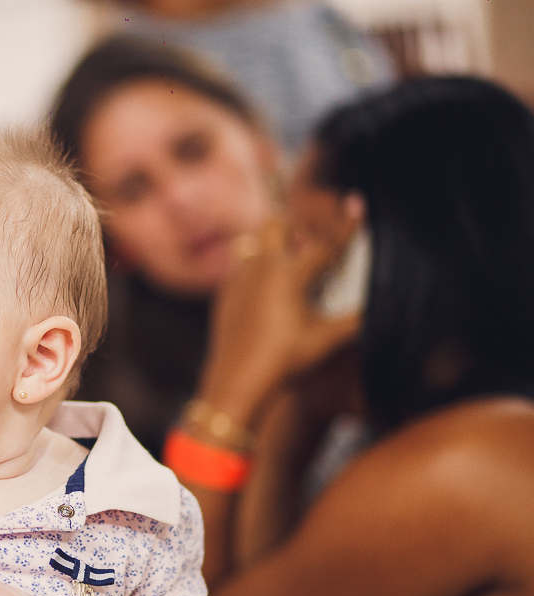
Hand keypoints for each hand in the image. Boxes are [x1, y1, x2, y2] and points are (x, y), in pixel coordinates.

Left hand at [200, 218, 361, 427]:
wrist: (236, 383)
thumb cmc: (284, 361)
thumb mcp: (326, 339)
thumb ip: (357, 319)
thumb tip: (381, 307)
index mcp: (288, 274)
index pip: (324, 243)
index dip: (345, 225)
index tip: (356, 202)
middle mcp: (260, 268)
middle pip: (278, 223)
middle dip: (297, 224)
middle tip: (312, 241)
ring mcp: (237, 280)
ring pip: (253, 242)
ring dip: (273, 243)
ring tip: (290, 263)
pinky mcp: (224, 295)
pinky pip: (239, 268)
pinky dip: (256, 269)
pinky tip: (267, 289)